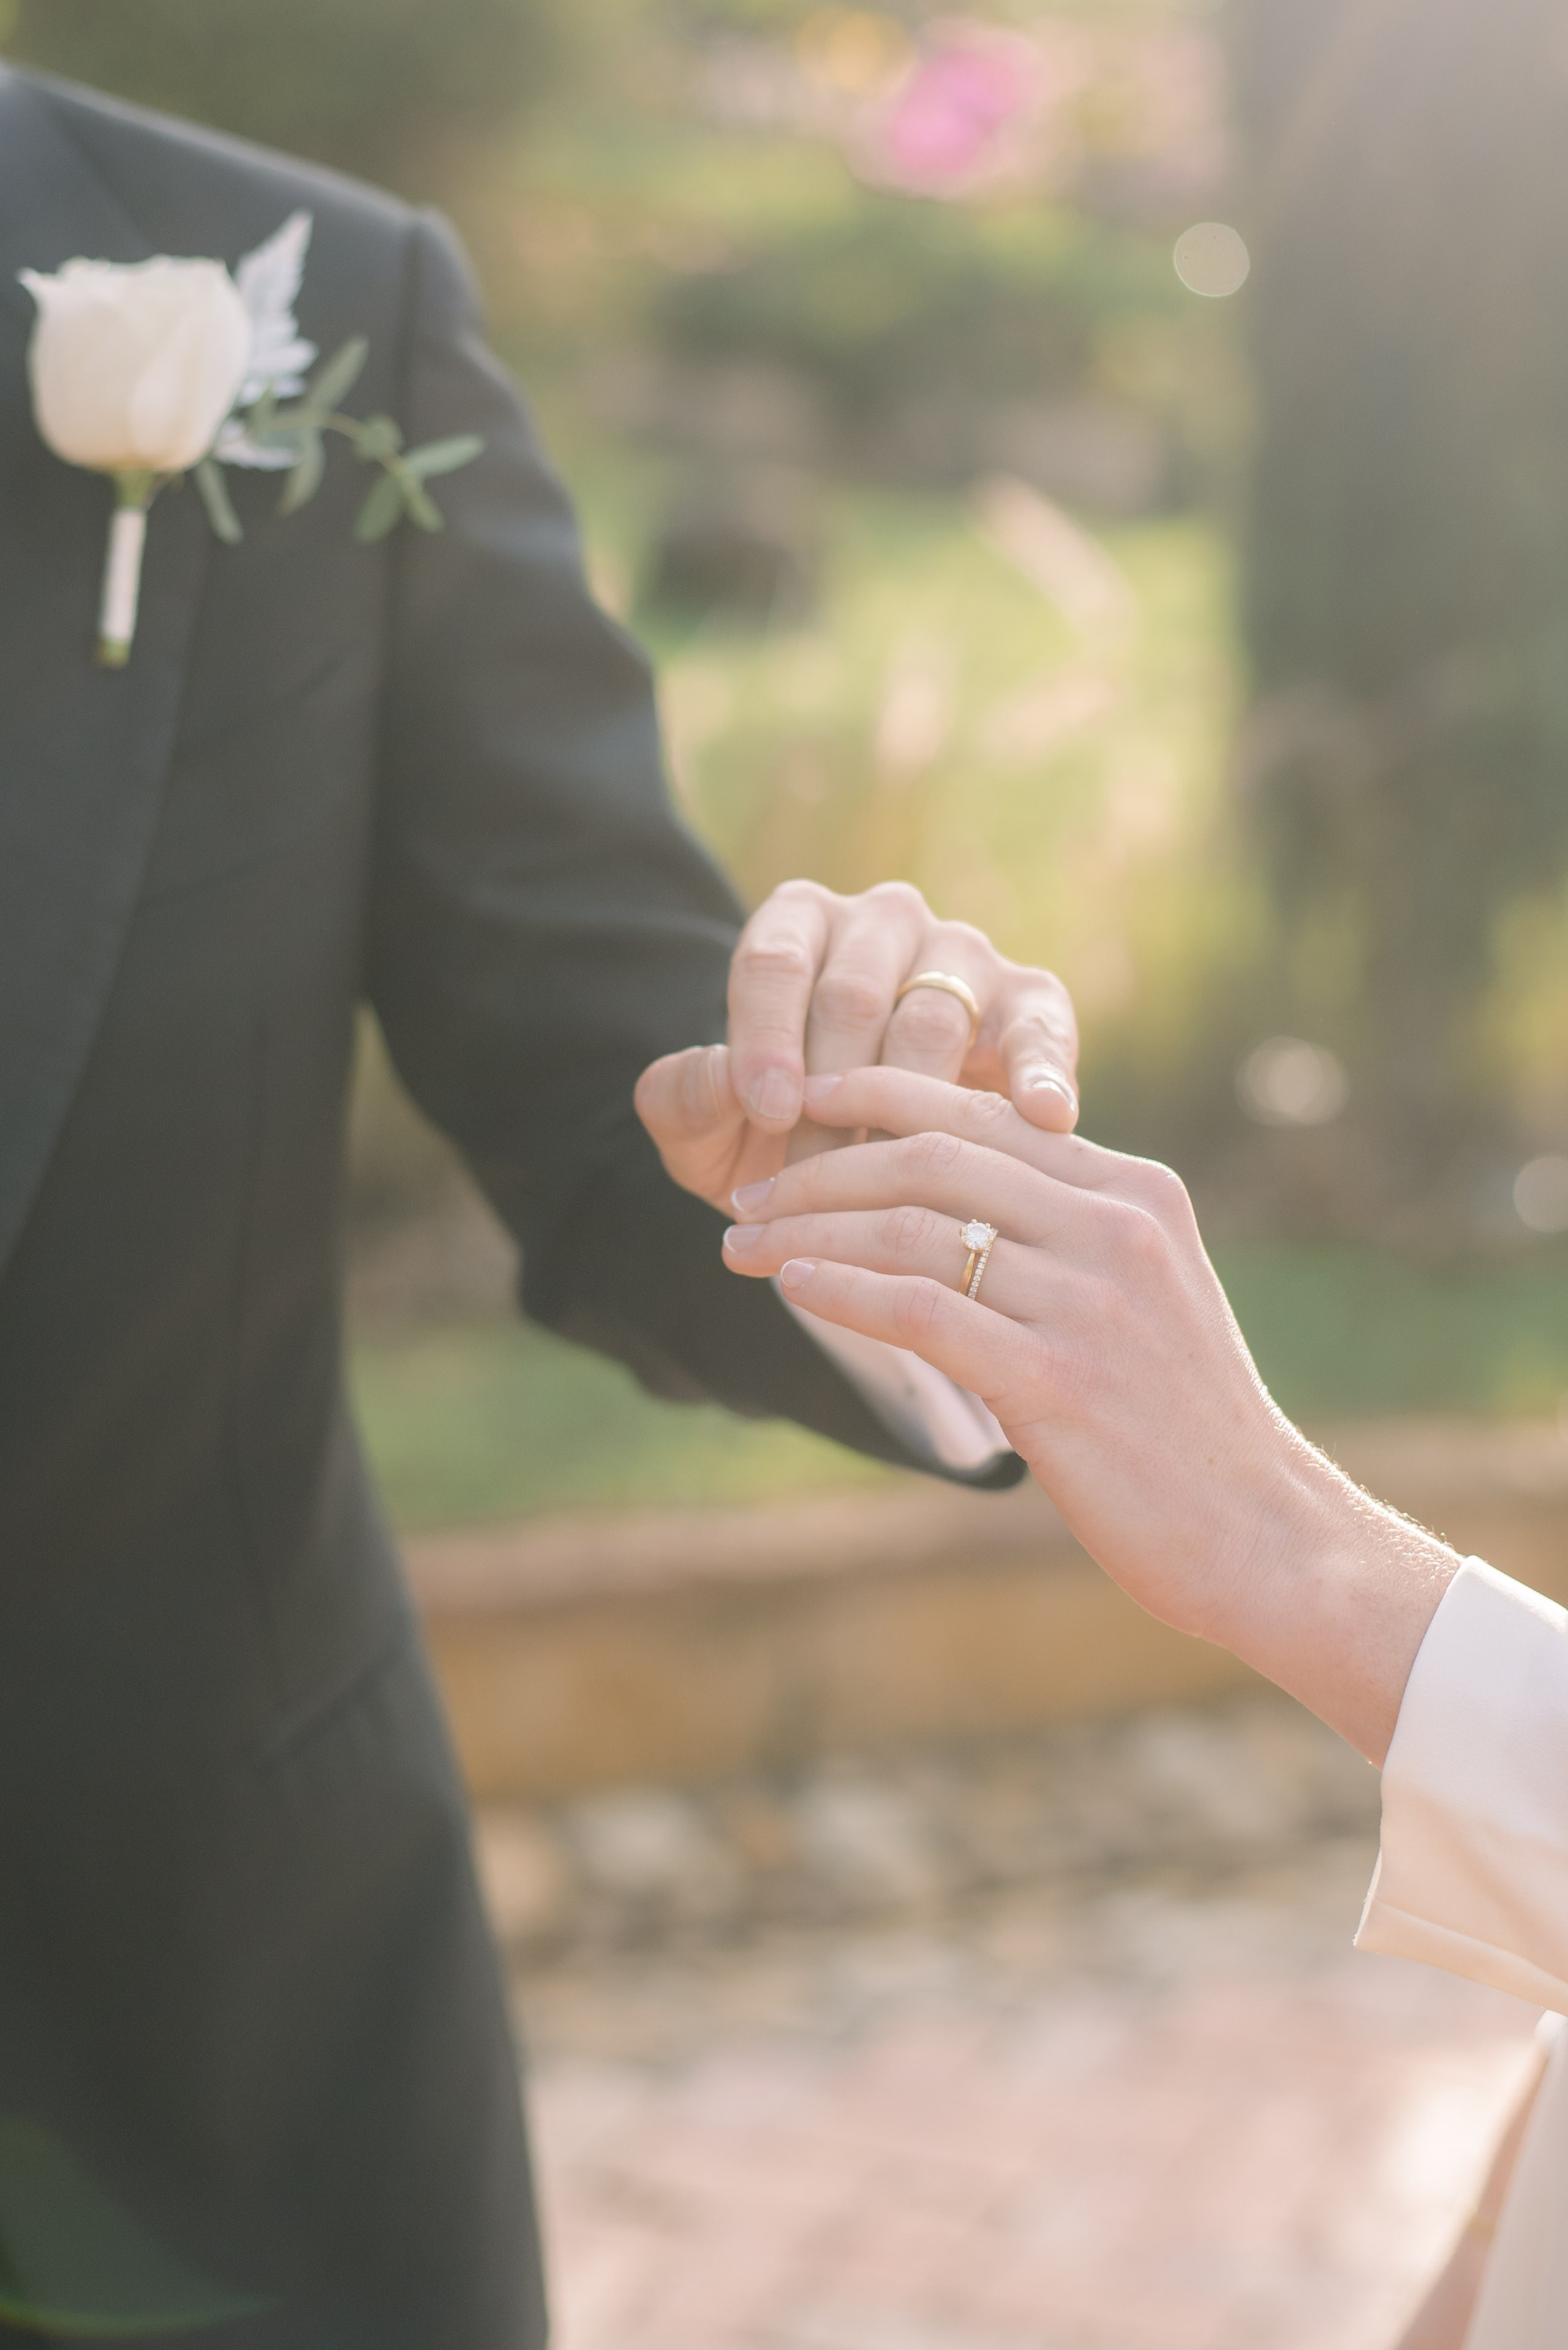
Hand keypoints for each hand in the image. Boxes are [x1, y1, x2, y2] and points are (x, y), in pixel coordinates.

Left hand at [634, 879, 1077, 1215]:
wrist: (869, 1174)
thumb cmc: (773, 1144)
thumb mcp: (707, 1136)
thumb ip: (686, 1102)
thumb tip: (723, 1082)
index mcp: (795, 925)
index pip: (773, 961)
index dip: (765, 1037)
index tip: (765, 1112)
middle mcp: (881, 922)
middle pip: (853, 993)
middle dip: (831, 1092)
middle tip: (820, 1178)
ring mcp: (961, 954)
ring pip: (934, 1018)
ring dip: (909, 1110)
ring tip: (897, 1184)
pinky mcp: (1028, 999)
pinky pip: (1036, 1026)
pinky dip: (1042, 1069)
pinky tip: (1046, 1115)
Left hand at [717, 1065, 1457, 1762]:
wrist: (1263, 1533)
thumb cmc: (1185, 1425)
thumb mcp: (1143, 1295)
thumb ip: (1067, 1233)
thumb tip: (961, 1198)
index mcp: (1135, 1191)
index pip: (981, 1111)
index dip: (878, 1094)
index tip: (803, 1103)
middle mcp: (1114, 1228)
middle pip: (932, 1157)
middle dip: (821, 1169)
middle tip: (747, 1197)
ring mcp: (1089, 1301)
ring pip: (913, 1230)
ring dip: (807, 1232)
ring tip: (742, 1247)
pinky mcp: (1058, 1379)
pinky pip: (920, 1310)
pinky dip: (842, 1290)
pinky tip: (792, 1288)